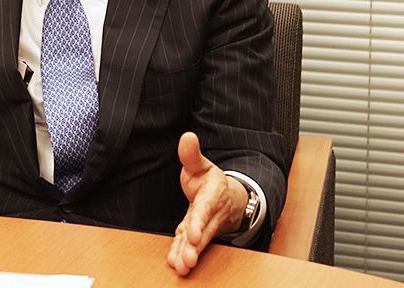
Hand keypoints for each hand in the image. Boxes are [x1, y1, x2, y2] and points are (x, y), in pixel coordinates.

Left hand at [167, 132, 247, 275]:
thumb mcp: (201, 164)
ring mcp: (204, 226)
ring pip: (198, 242)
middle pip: (203, 232)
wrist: (227, 196)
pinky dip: (183, 254)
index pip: (204, 210)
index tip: (192, 234)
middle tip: (187, 260)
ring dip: (190, 255)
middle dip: (195, 247)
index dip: (198, 222)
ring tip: (182, 267)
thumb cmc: (210, 180)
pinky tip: (176, 264)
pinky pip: (190, 245)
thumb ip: (191, 154)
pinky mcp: (196, 233)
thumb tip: (187, 136)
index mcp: (211, 195)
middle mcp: (210, 214)